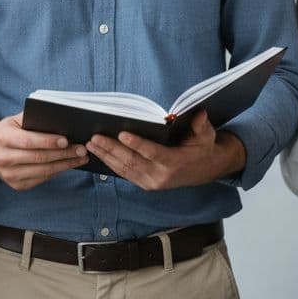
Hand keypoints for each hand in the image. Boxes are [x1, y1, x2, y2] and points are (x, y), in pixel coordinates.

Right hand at [0, 113, 87, 190]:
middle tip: (81, 149)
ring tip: (80, 158)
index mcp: (2, 137)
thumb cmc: (9, 131)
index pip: (28, 141)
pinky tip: (69, 164)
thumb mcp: (16, 120)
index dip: (48, 141)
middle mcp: (3, 158)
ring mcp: (9, 175)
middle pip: (39, 158)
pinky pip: (42, 179)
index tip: (66, 140)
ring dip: (65, 165)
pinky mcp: (17, 185)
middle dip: (63, 154)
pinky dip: (58, 171)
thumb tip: (60, 122)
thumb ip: (33, 119)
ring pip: (43, 171)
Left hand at [85, 111, 244, 189]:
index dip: (137, 144)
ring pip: (125, 169)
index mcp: (174, 163)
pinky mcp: (145, 184)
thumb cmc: (202, 149)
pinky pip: (125, 174)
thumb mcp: (207, 136)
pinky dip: (110, 164)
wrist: (204, 170)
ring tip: (91, 144)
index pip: (152, 153)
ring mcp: (151, 182)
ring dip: (106, 156)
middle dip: (111, 149)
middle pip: (132, 161)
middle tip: (95, 137)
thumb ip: (202, 126)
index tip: (121, 134)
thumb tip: (200, 114)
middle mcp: (160, 176)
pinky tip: (99, 154)